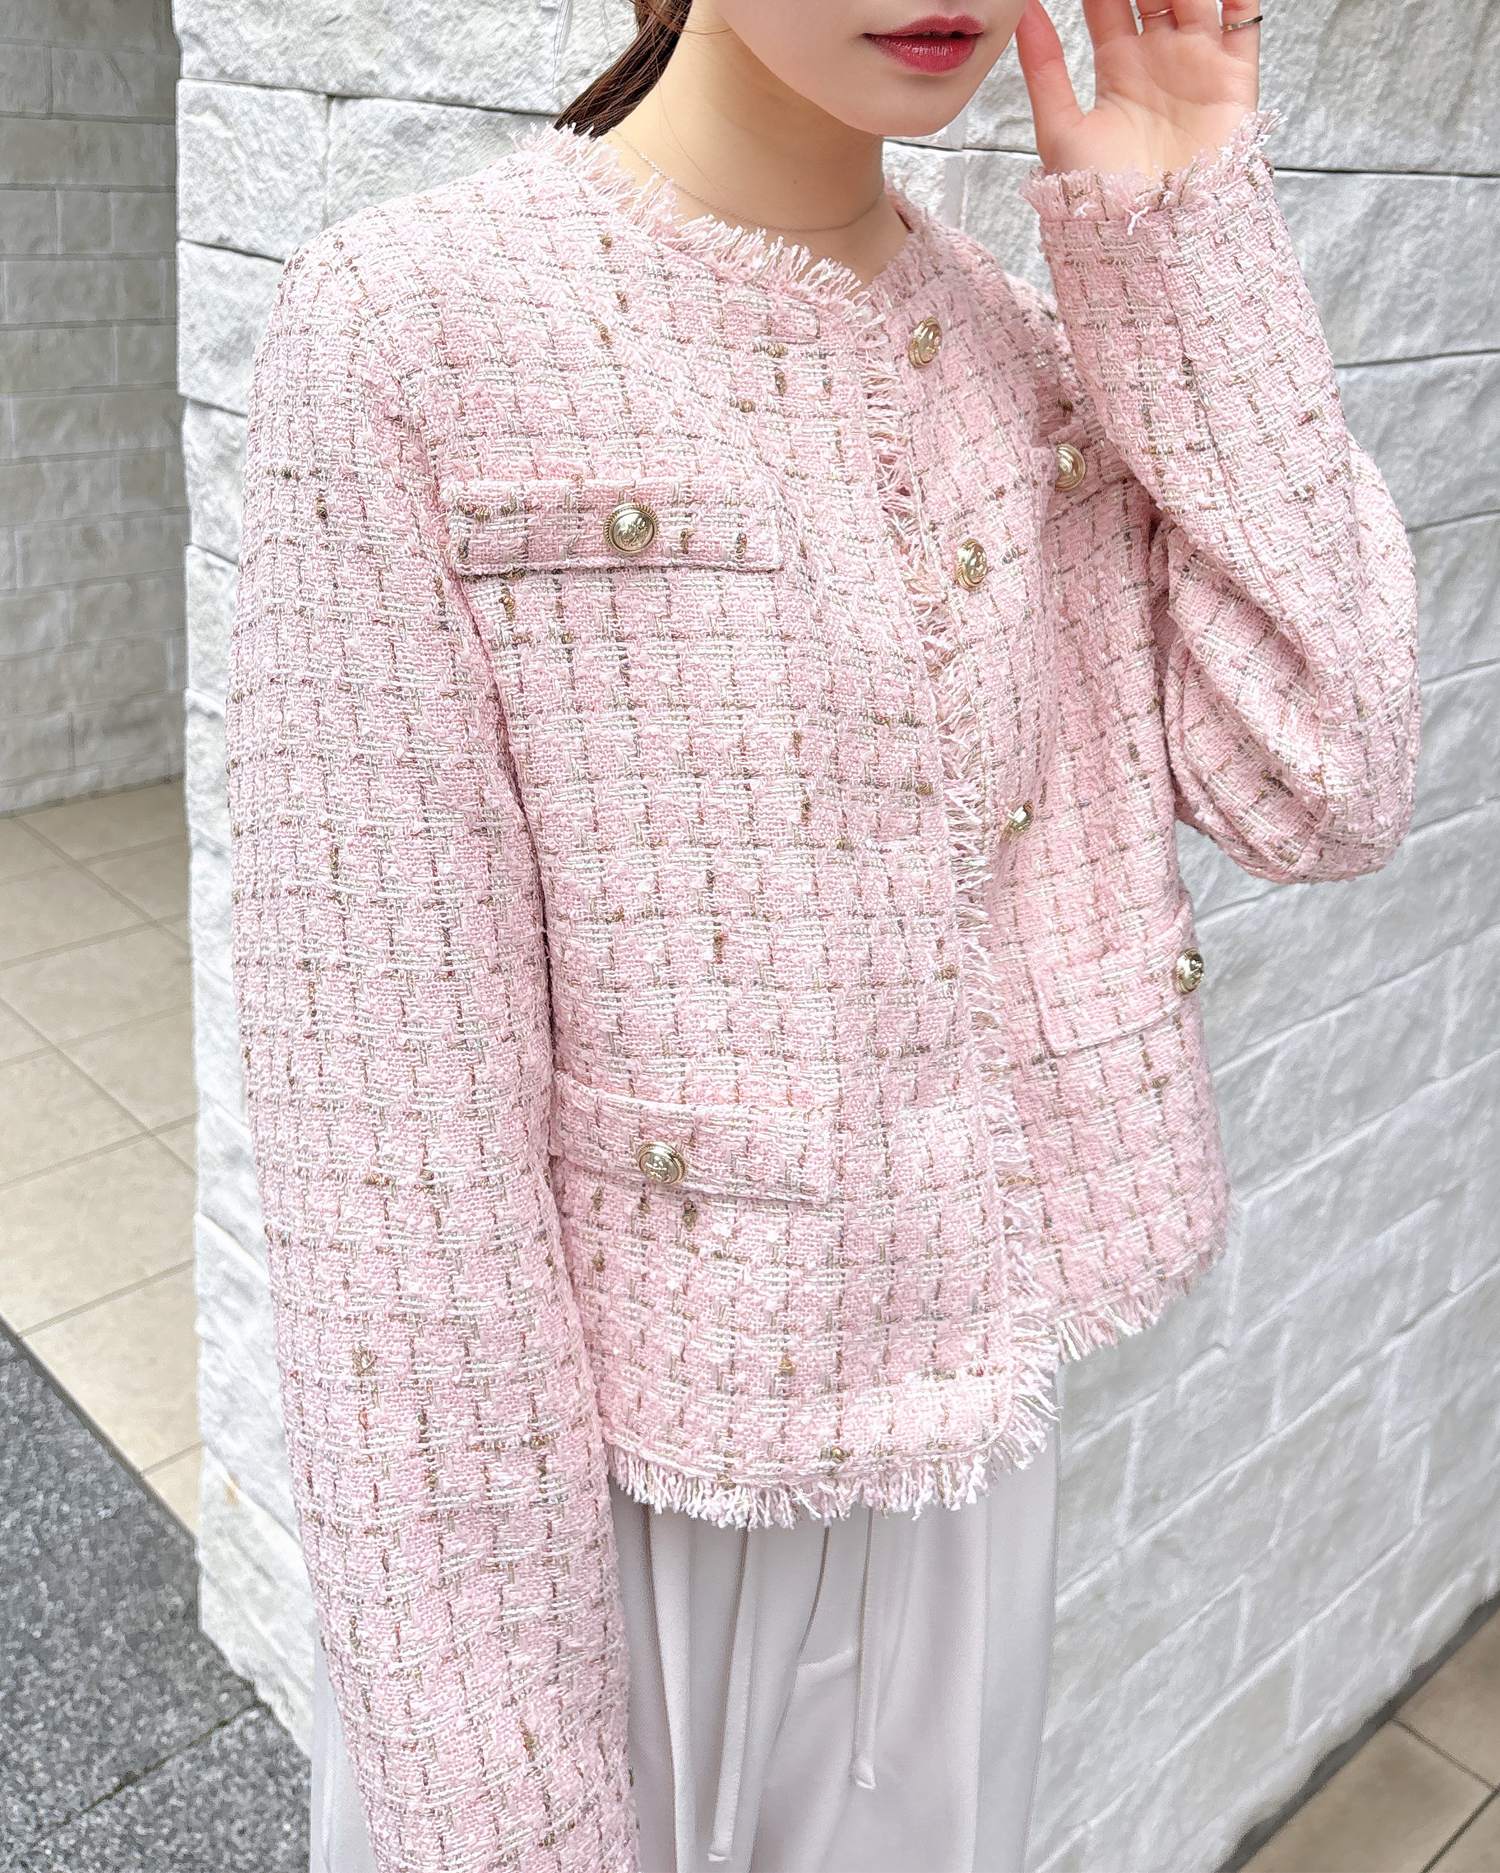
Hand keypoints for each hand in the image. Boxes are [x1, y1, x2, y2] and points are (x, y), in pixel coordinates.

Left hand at [1013, 0, 1260, 182]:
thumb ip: (1043, 69)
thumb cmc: (1100, 198)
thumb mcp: (1060, 128)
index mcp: (1118, 70)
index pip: (1106, 3)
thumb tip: (1023, 14)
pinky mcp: (1234, 79)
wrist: (1150, 237)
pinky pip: (1245, 21)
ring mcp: (1199, 65)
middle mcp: (1159, 62)